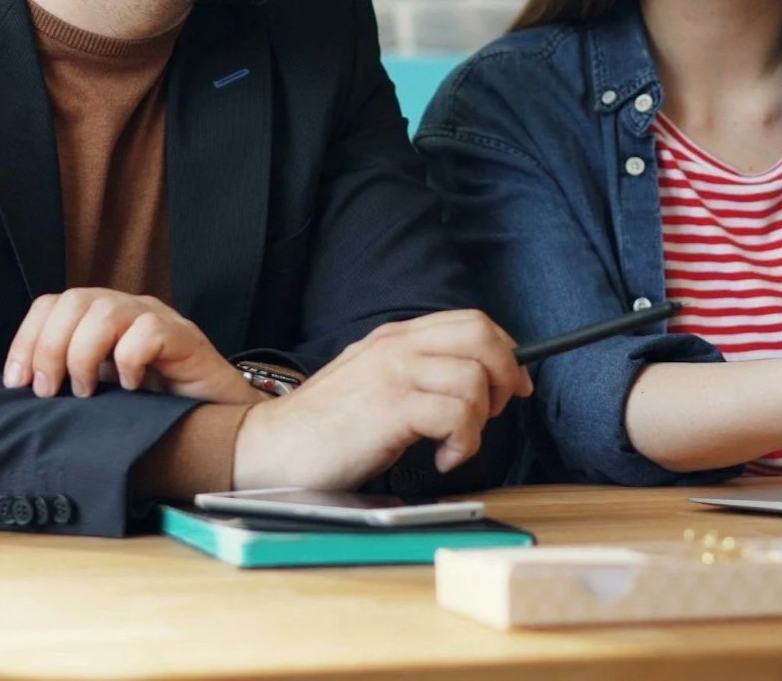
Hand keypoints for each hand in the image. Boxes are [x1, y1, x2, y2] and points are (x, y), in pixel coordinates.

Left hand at [3, 288, 253, 404]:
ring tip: (89, 393)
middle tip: (52, 392)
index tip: (18, 383)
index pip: (51, 304)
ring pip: (106, 311)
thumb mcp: (98, 392)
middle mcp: (126, 309)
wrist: (216, 420)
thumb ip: (65, 381)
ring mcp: (157, 318)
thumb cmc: (153, 408)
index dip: (27, 339)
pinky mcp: (184, 336)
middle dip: (50, 348)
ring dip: (84, 355)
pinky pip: (147, 332)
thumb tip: (18, 391)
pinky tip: (133, 388)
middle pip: (74, 300)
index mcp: (99, 318)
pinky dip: (130, 361)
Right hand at [229, 310, 531, 489]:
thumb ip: (415, 372)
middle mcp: (396, 346)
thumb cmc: (323, 428)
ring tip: (453, 445)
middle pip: (482, 336)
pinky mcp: (391, 407)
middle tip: (494, 413)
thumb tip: (474, 381)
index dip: (505, 351)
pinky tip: (441, 459)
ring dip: (478, 421)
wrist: (269, 450)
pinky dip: (463, 444)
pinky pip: (457, 415)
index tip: (513, 385)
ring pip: (474, 379)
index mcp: (394, 337)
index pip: (471, 322)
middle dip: (505, 375)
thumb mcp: (372, 381)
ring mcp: (393, 373)